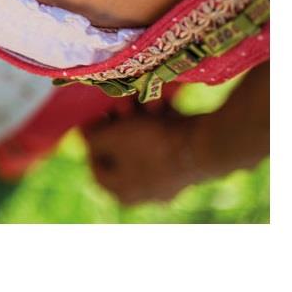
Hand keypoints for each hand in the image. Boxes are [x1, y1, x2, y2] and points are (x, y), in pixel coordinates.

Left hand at [82, 106, 208, 204]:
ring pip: (145, 143)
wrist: (206, 145)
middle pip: (123, 153)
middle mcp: (146, 193)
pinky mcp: (188, 164)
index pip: (97, 168)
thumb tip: (85, 135)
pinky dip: (161, 121)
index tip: (92, 119)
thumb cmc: (151, 144)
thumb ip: (92, 138)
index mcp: (123, 193)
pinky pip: (166, 141)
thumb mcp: (111, 137)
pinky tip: (160, 103)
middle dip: (119, 123)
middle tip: (119, 103)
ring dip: (140, 118)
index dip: (90, 140)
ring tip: (140, 98)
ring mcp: (170, 180)